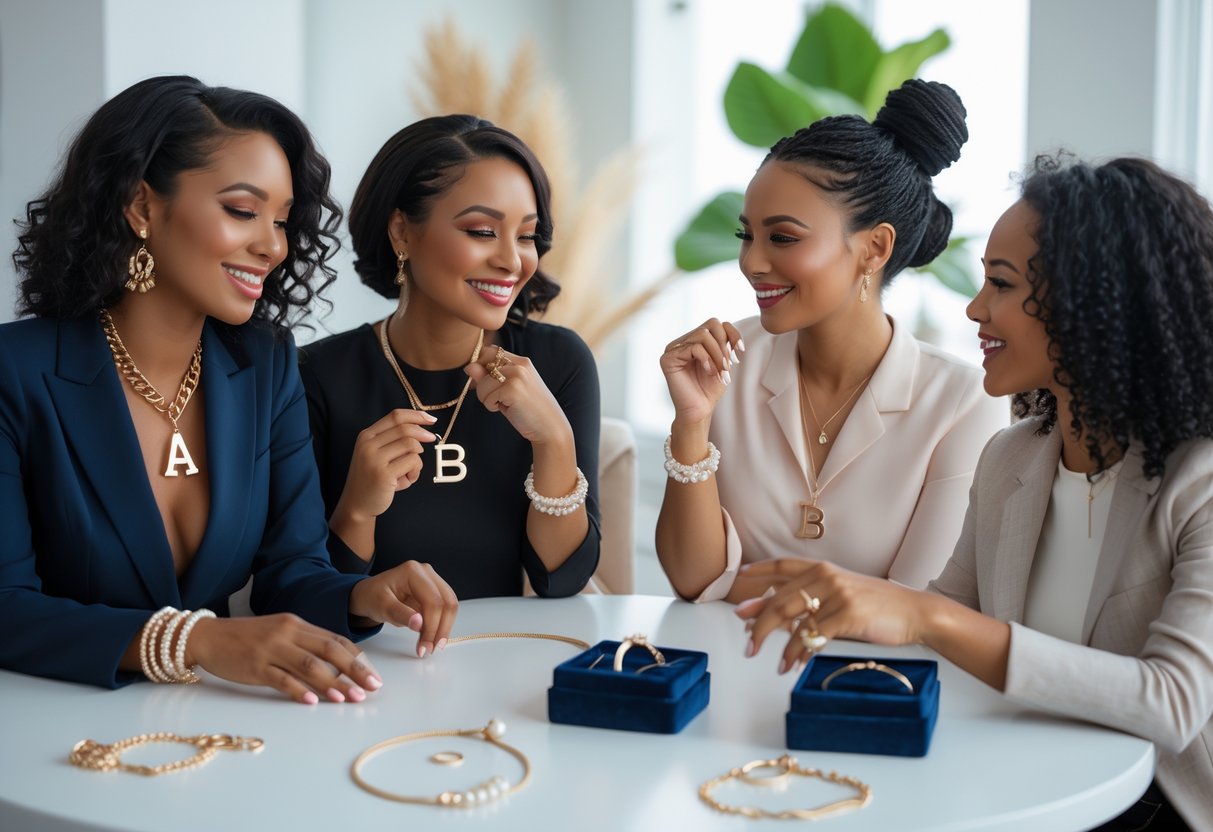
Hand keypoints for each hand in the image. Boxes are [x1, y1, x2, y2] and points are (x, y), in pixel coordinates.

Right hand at [186, 614, 382, 704]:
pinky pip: (281, 679)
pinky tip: (312, 702)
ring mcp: (271, 649)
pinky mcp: (255, 665)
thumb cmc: (247, 638)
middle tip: (371, 688)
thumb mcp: (280, 633)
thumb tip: (337, 667)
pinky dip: (298, 690)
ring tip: (349, 698)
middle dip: (354, 670)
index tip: (373, 675)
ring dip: (332, 683)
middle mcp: (288, 633)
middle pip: (329, 651)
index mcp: (297, 624)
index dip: (357, 658)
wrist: (208, 637)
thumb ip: (305, 645)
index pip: (335, 640)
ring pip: (309, 666)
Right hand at [335, 409, 437, 521]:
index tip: (431, 420)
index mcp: (366, 435)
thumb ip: (393, 440)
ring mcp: (374, 458)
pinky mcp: (383, 474)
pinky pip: (412, 462)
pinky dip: (415, 471)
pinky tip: (407, 479)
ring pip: (411, 446)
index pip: (395, 416)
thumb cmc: (372, 478)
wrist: (357, 504)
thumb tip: (423, 428)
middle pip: (405, 429)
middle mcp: (368, 444)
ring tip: (410, 471)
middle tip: (432, 439)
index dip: (416, 416)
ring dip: (417, 459)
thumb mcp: (376, 454)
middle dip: (423, 433)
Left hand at [349, 560, 458, 657]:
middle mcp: (427, 572)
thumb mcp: (381, 606)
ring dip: (444, 628)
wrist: (369, 594)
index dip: (432, 626)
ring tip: (430, 646)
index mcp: (413, 572)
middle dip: (441, 629)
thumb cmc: (372, 597)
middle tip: (430, 650)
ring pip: (450, 606)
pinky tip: (430, 638)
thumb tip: (420, 624)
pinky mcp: (434, 591)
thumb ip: (400, 614)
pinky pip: (444, 609)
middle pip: (447, 602)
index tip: (424, 647)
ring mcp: (432, 580)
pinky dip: (440, 625)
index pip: (433, 601)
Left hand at [465, 345, 572, 446]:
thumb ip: (489, 377)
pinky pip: (487, 397)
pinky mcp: (513, 390)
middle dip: (482, 384)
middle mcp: (519, 364)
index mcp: (521, 361)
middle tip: (497, 397)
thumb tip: (468, 367)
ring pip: (482, 383)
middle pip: (481, 365)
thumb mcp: (507, 390)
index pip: (489, 351)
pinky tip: (507, 409)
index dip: (482, 366)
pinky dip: (492, 406)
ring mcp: (517, 376)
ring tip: (504, 404)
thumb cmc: (528, 410)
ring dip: (486, 398)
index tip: (488, 383)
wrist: (550, 427)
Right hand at [660, 319, 742, 424]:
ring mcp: (673, 348)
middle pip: (711, 325)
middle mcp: (683, 341)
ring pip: (703, 335)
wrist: (699, 411)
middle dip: (724, 345)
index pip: (716, 323)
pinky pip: (692, 347)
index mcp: (694, 341)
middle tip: (728, 365)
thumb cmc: (709, 389)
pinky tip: (709, 372)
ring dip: (717, 354)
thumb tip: (729, 330)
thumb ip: (724, 344)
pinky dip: (706, 359)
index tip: (741, 350)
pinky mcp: (667, 358)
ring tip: (721, 371)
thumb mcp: (723, 362)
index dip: (732, 333)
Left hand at [734, 559, 929, 673]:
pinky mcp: (848, 614)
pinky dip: (799, 652)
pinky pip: (814, 635)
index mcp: (823, 568)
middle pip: (780, 599)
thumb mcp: (842, 594)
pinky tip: (793, 664)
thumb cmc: (877, 606)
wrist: (914, 612)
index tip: (739, 578)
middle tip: (747, 643)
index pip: (782, 565)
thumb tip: (777, 617)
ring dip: (777, 644)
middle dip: (759, 622)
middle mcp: (826, 576)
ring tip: (771, 661)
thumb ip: (813, 600)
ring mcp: (837, 594)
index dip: (759, 571)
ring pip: (793, 619)